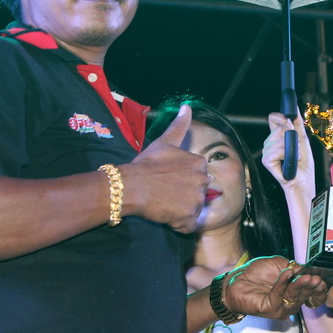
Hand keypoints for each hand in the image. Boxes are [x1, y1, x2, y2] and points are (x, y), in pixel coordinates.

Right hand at [119, 104, 207, 232]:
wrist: (129, 186)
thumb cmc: (145, 164)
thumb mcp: (164, 141)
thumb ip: (179, 125)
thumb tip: (187, 106)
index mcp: (199, 163)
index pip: (198, 175)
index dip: (183, 180)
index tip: (169, 179)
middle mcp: (203, 181)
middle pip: (198, 192)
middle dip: (185, 195)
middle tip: (166, 192)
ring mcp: (196, 201)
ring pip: (194, 209)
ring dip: (182, 210)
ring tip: (164, 203)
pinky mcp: (188, 218)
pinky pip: (188, 226)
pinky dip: (179, 224)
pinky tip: (166, 215)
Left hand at [223, 256, 327, 318]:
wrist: (236, 280)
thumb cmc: (256, 273)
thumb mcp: (280, 264)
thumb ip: (295, 268)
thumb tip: (310, 269)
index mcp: (295, 292)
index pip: (312, 294)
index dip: (319, 288)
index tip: (322, 278)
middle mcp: (290, 303)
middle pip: (306, 296)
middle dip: (312, 286)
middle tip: (316, 278)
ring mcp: (281, 308)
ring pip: (295, 297)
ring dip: (300, 285)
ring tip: (306, 276)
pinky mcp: (270, 309)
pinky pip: (280, 296)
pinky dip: (283, 283)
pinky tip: (286, 274)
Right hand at [263, 111, 316, 199]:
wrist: (303, 181)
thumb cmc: (303, 165)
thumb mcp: (303, 141)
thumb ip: (298, 125)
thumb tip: (295, 110)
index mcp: (277, 137)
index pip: (273, 119)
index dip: (281, 118)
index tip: (290, 122)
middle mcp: (270, 143)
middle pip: (279, 127)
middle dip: (292, 137)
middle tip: (296, 149)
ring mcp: (267, 152)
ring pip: (279, 139)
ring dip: (292, 148)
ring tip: (294, 156)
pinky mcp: (266, 160)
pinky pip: (277, 150)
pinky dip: (286, 155)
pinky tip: (288, 161)